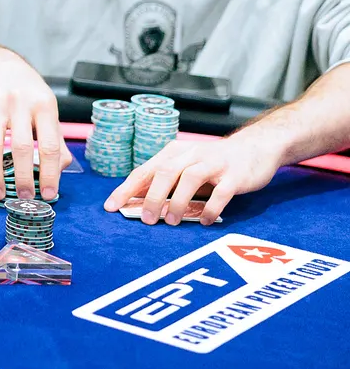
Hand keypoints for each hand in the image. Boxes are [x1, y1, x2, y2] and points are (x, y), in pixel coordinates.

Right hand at [0, 48, 69, 200]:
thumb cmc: (28, 91)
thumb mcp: (48, 107)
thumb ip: (56, 138)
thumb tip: (59, 171)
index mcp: (44, 105)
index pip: (50, 145)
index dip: (50, 173)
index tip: (49, 194)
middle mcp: (20, 104)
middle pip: (21, 147)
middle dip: (23, 177)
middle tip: (25, 198)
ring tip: (0, 195)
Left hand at [103, 132, 283, 225]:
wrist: (257, 147)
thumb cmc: (214, 162)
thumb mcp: (187, 166)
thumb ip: (168, 183)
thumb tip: (141, 204)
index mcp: (174, 152)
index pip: (145, 170)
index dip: (127, 188)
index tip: (111, 206)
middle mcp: (192, 154)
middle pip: (165, 172)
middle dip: (151, 196)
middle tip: (146, 219)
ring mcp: (215, 163)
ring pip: (190, 178)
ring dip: (178, 201)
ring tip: (171, 221)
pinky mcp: (236, 175)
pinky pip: (222, 192)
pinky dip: (211, 207)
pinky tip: (204, 221)